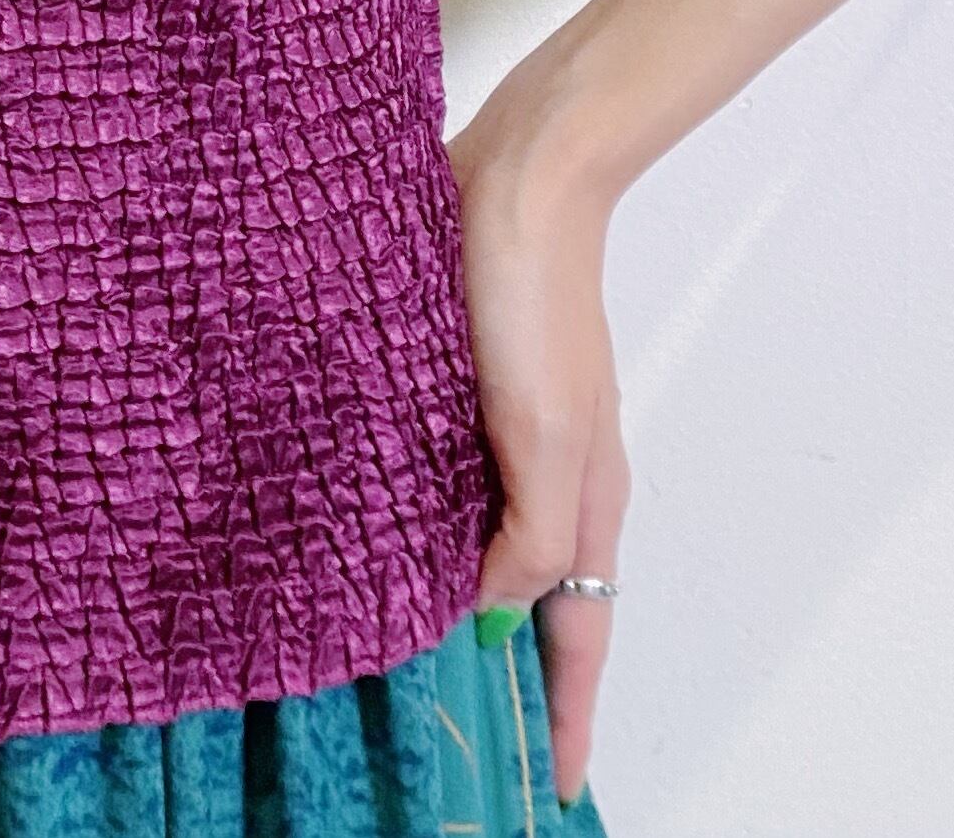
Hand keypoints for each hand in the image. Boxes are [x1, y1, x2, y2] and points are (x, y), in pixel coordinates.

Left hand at [448, 89, 628, 809]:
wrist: (515, 177)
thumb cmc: (533, 295)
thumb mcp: (541, 431)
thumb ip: (529, 531)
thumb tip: (488, 612)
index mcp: (583, 493)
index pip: (578, 630)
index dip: (568, 712)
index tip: (558, 790)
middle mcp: (546, 468)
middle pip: (533, 595)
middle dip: (511, 669)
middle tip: (467, 734)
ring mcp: (501, 423)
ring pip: (481, 537)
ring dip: (455, 596)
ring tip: (408, 655)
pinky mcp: (452, 380)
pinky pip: (439, 473)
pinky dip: (418, 516)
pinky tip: (370, 528)